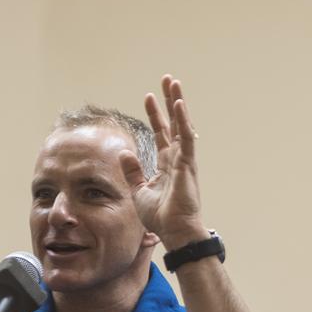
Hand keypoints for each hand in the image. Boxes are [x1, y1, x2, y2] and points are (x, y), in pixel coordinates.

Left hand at [121, 74, 207, 251]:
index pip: (160, 133)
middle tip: (167, 80)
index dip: (155, 115)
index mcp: (166, 164)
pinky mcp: (187, 165)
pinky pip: (186, 138)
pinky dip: (183, 121)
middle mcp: (177, 158)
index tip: (148, 97)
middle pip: (173, 123)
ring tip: (173, 83)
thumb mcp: (139, 191)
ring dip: (177, 103)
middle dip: (169, 101)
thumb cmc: (160, 217)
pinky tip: (179, 104)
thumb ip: (132, 171)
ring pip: (181, 125)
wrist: (174, 232)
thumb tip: (124, 153)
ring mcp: (184, 160)